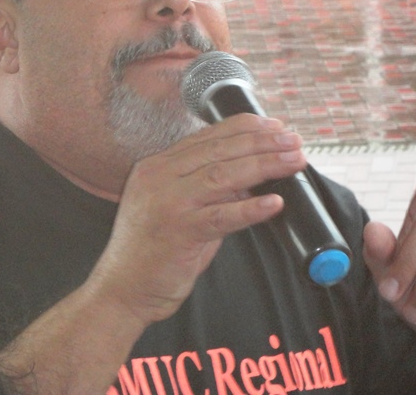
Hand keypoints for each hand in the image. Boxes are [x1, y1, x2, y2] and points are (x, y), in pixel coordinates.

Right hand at [89, 114, 304, 324]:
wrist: (122, 289)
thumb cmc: (152, 251)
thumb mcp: (177, 208)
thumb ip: (208, 190)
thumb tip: (251, 177)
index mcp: (157, 166)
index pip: (207, 136)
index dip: (245, 128)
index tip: (276, 126)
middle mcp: (159, 176)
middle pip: (219, 150)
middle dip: (262, 142)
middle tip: (294, 141)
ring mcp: (167, 202)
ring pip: (223, 175)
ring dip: (264, 166)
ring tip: (293, 162)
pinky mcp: (178, 231)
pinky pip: (221, 216)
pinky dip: (250, 209)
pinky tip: (274, 203)